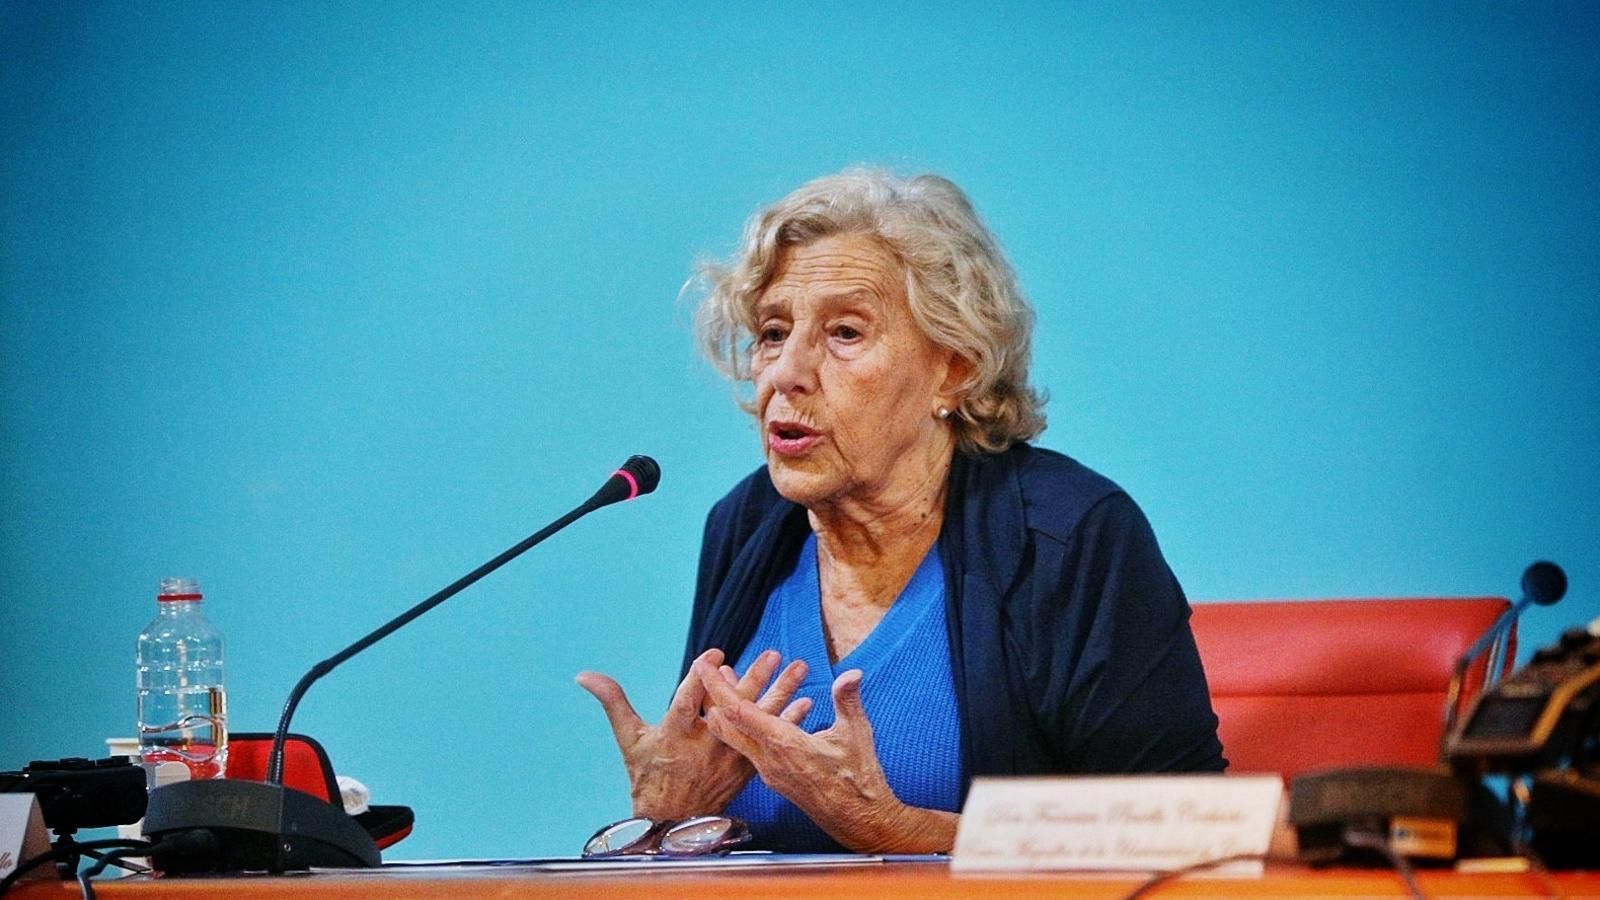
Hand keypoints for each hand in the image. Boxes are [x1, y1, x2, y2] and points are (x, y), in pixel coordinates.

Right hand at [577, 648, 808, 819]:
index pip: (689, 701)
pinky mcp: (745, 767)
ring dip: (780, 693)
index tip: (715, 655)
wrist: (669, 821)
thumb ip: (613, 701)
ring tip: (798, 669)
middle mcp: (706, 745)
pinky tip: (806, 703)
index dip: (701, 678)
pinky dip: (789, 722)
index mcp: (676, 734)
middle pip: (733, 708)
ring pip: (758, 721)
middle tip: (772, 654)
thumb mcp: (629, 738)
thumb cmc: (647, 775)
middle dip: (754, 679)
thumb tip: (584, 675)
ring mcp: (728, 756)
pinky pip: (770, 741)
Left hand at [694, 659, 958, 852]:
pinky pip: (752, 746)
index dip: (719, 687)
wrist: (857, 820)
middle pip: (728, 724)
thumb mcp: (856, 734)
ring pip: (738, 737)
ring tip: (731, 684)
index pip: (739, 712)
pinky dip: (748, 725)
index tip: (704, 666)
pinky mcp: (775, 777)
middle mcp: (768, 759)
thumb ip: (848, 701)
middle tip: (710, 671)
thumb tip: (851, 673)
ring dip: (731, 710)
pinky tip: (763, 711)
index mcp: (783, 744)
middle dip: (717, 695)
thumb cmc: (858, 780)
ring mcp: (769, 771)